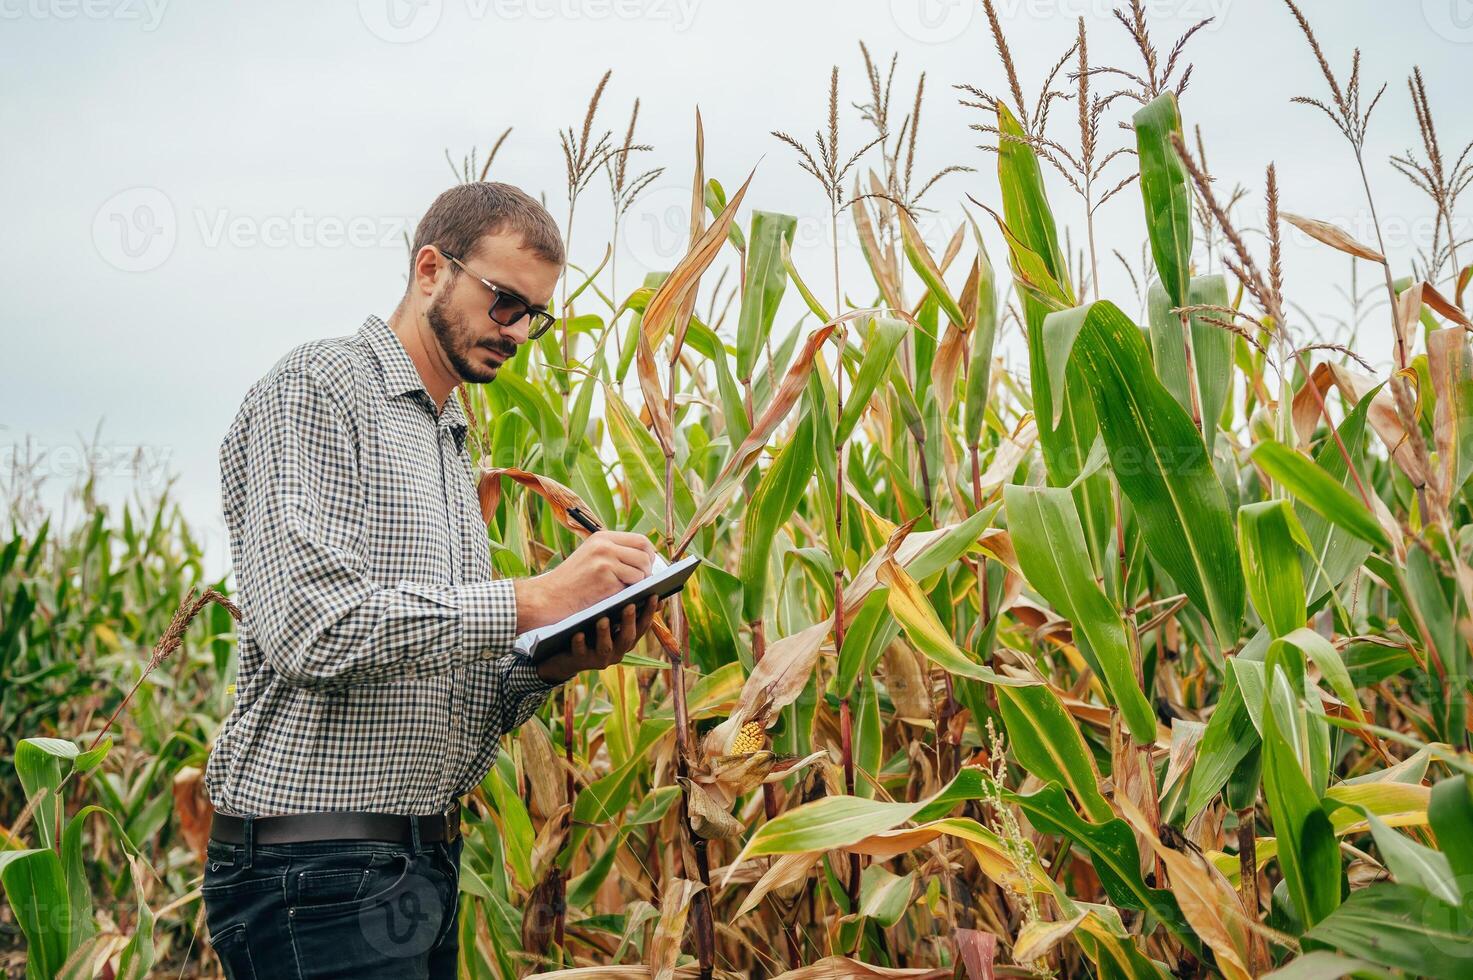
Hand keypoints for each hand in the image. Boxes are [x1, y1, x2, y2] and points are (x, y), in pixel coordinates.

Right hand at [513, 530, 657, 631]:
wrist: (548, 598)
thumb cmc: (570, 582)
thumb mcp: (589, 557)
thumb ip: (613, 553)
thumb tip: (647, 559)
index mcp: (602, 537)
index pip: (640, 540)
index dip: (649, 555)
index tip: (649, 566)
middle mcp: (604, 545)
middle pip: (645, 553)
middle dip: (648, 569)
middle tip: (643, 582)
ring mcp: (606, 561)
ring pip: (642, 570)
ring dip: (640, 584)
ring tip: (628, 590)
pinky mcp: (606, 578)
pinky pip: (633, 585)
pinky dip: (630, 593)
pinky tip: (618, 597)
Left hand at [534, 594, 659, 684]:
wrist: (563, 653)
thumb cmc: (591, 629)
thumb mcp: (610, 619)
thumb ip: (626, 608)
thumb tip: (650, 590)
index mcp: (627, 640)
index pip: (643, 626)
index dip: (649, 612)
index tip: (654, 595)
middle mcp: (617, 651)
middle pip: (627, 638)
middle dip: (629, 621)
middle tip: (630, 604)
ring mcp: (599, 658)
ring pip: (605, 647)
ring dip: (605, 633)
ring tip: (602, 619)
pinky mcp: (579, 661)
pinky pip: (579, 652)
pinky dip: (580, 643)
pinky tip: (578, 633)